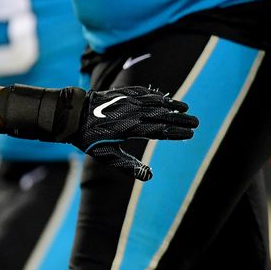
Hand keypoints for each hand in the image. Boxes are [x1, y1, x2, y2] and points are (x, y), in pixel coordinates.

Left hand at [73, 87, 198, 181]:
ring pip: (157, 102)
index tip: (190, 134)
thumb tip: (149, 176)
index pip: (161, 131)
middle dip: (181, 119)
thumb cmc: (90, 139)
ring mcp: (130, 101)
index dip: (177, 132)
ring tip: (186, 108)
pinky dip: (159, 96)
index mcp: (132, 129)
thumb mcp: (107, 156)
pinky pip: (146, 93)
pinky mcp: (124, 93)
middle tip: (196, 123)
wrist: (74, 114)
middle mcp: (134, 113)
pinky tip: (166, 98)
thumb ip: (128, 166)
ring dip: (173, 105)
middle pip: (163, 115)